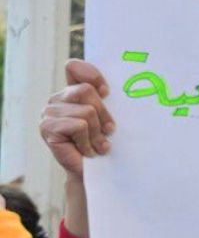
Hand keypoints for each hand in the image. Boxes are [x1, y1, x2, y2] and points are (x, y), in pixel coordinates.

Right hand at [40, 60, 114, 179]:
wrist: (94, 171)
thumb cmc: (104, 142)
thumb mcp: (108, 117)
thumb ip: (106, 100)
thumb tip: (113, 88)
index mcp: (71, 91)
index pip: (74, 67)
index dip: (92, 75)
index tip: (107, 93)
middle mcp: (57, 99)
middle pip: (86, 90)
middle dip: (104, 114)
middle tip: (108, 131)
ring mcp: (48, 113)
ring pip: (86, 111)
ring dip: (97, 133)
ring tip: (97, 145)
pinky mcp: (46, 128)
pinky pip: (79, 126)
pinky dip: (88, 141)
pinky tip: (88, 150)